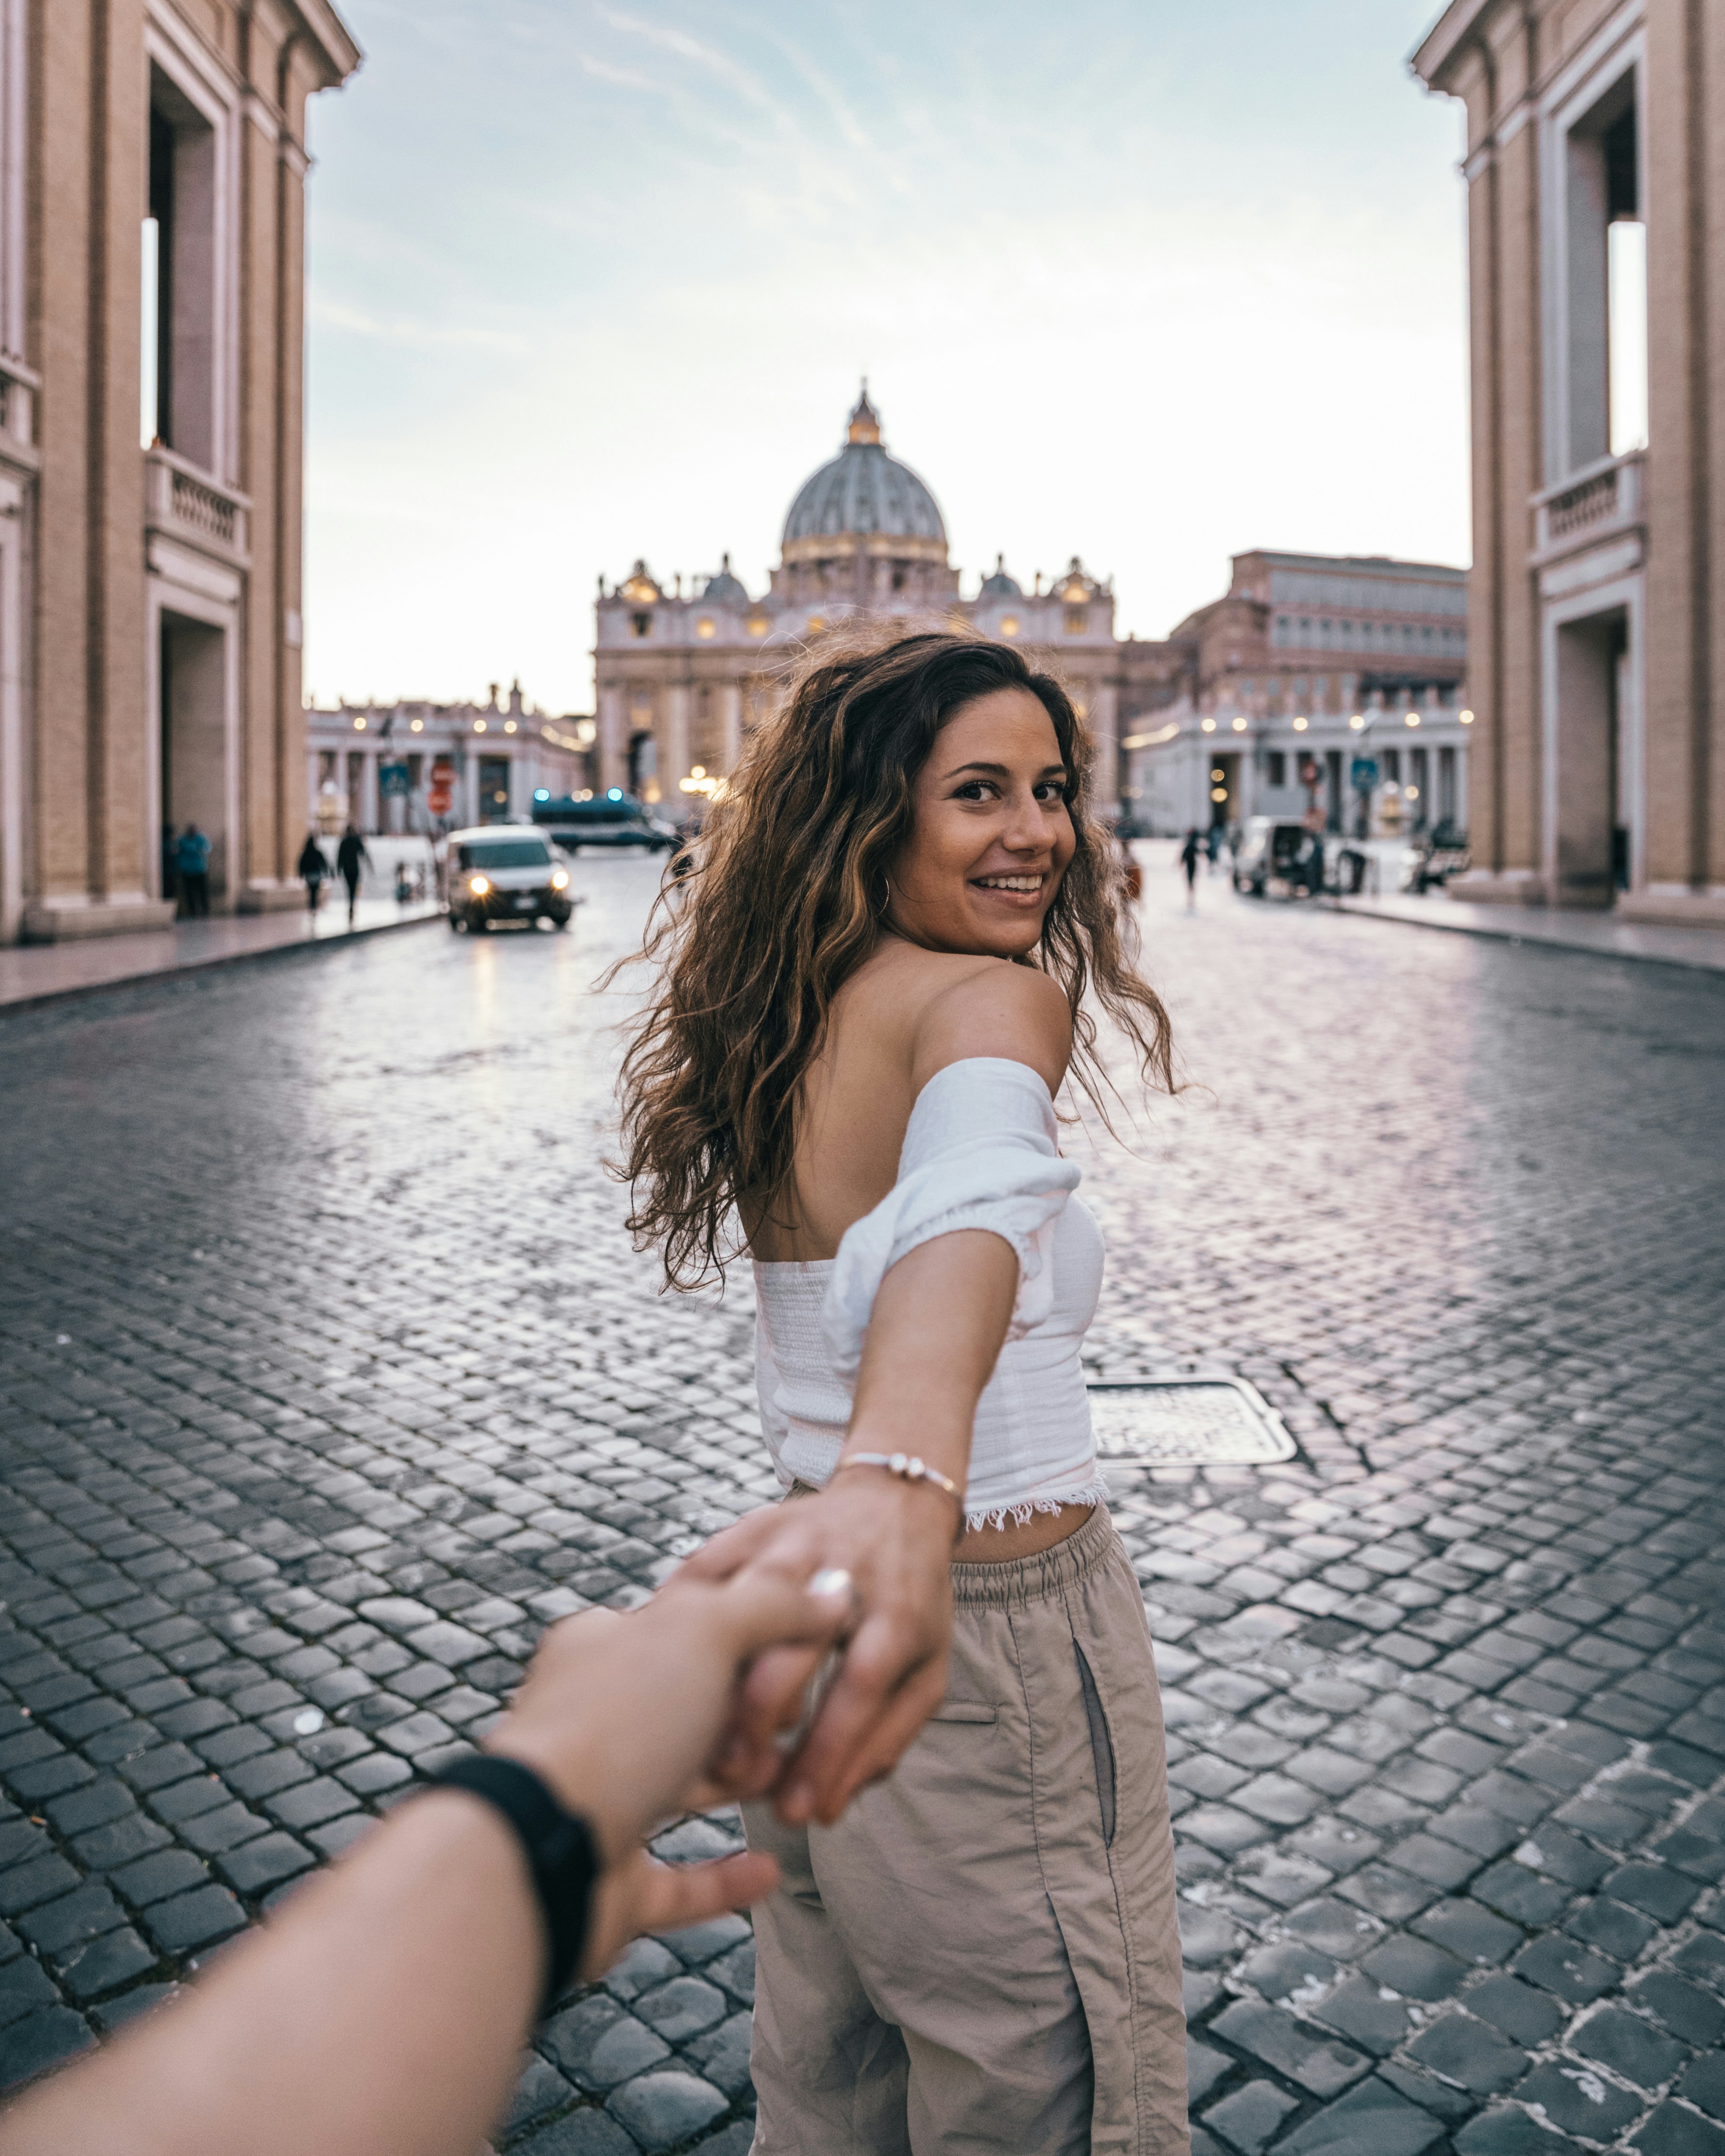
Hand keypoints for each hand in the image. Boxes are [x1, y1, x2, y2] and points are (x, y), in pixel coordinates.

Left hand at [483, 1561, 852, 1974]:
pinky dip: (725, 1878)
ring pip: (683, 1790)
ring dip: (742, 1788)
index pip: (682, 1626)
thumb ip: (769, 1605)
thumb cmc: (612, 1724)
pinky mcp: (610, 1880)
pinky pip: (678, 1881)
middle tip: (794, 1726)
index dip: (746, 1635)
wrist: (541, 1849)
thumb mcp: (704, 1627)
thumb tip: (829, 1594)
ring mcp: (599, 1803)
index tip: (797, 1648)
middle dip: (748, 1720)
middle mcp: (593, 1721)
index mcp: (600, 1649)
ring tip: (791, 1783)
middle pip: (686, 1711)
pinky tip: (769, 1869)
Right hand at [678, 1472, 956, 1826]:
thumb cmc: (911, 1599)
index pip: (859, 1692)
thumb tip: (828, 1807)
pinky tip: (660, 1657)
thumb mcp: (928, 1669)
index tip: (797, 1812)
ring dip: (710, 1670)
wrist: (898, 1501)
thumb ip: (886, 1739)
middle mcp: (845, 1574)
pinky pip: (704, 1568)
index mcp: (897, 1614)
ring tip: (690, 1726)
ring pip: (740, 1608)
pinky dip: (677, 1613)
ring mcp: (796, 1545)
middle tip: (737, 1776)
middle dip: (758, 1722)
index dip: (826, 1756)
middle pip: (791, 1650)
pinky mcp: (755, 1525)